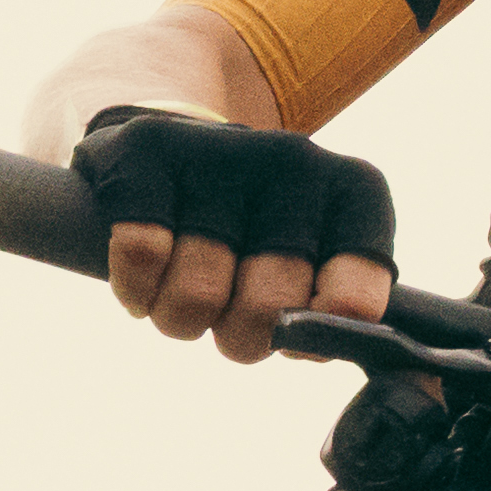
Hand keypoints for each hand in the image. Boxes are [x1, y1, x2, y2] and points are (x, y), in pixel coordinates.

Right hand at [78, 107, 396, 362]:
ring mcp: (223, 148)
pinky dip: (136, 289)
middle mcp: (297, 161)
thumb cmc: (252, 230)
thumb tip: (310, 345)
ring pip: (198, 291)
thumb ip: (329, 312)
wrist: (170, 154)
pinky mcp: (149, 146)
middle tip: (227, 320)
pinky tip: (144, 281)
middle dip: (240, 337)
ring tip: (182, 298)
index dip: (311, 337)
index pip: (351, 303)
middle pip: (268, 307)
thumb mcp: (312, 262)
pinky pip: (142, 254)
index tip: (292, 332)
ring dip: (181, 319)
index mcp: (354, 194)